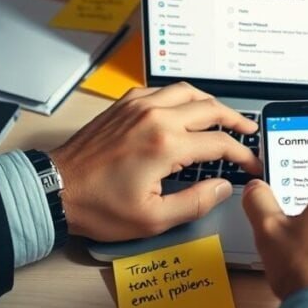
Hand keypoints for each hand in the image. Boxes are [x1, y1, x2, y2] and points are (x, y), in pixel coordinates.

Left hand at [49, 82, 261, 241]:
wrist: (56, 189)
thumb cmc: (98, 206)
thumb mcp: (152, 218)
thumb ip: (195, 202)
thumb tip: (221, 187)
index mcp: (165, 144)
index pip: (219, 143)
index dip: (243, 155)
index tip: (252, 164)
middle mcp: (155, 117)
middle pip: (210, 108)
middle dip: (236, 120)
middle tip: (249, 132)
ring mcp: (138, 106)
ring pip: (188, 91)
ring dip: (211, 102)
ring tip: (224, 115)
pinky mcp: (124, 104)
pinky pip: (162, 90)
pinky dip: (181, 97)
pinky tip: (185, 109)